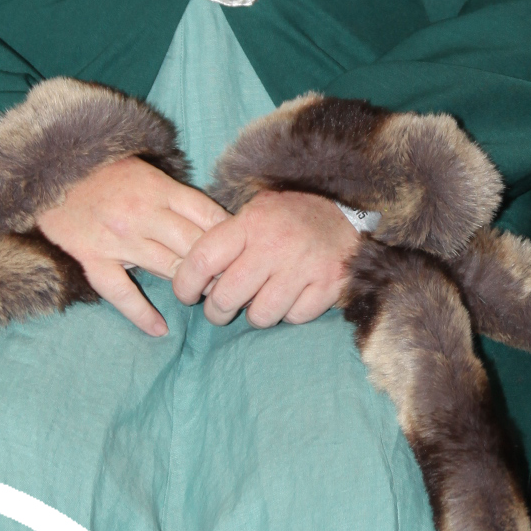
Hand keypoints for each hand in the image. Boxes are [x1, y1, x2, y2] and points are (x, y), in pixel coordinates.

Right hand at [36, 156, 228, 337]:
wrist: (49, 170)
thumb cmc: (103, 171)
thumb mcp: (145, 170)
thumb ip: (175, 194)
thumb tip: (213, 223)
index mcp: (159, 188)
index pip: (209, 216)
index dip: (231, 238)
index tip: (242, 252)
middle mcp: (142, 214)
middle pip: (195, 246)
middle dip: (218, 266)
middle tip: (231, 282)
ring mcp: (117, 239)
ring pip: (169, 268)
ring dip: (190, 286)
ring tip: (206, 299)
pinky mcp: (92, 258)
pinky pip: (121, 292)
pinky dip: (142, 313)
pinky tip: (159, 329)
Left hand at [170, 190, 359, 328]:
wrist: (345, 212)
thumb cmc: (288, 217)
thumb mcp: (254, 212)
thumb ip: (225, 238)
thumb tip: (193, 275)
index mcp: (251, 223)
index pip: (203, 259)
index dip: (185, 284)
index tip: (185, 294)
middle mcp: (275, 245)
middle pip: (226, 297)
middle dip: (216, 311)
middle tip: (220, 309)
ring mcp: (304, 268)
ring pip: (260, 315)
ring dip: (255, 314)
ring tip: (259, 300)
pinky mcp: (328, 286)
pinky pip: (293, 318)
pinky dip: (288, 314)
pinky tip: (290, 297)